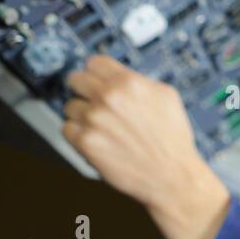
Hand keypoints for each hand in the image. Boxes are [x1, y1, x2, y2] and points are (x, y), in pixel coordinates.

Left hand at [63, 55, 229, 238]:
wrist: (172, 176)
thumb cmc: (172, 139)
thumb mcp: (166, 96)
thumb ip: (139, 80)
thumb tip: (118, 73)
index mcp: (129, 82)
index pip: (94, 62)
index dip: (97, 73)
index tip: (97, 81)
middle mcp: (109, 98)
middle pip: (75, 80)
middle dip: (84, 91)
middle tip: (94, 103)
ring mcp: (95, 120)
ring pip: (69, 106)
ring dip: (81, 115)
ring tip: (102, 127)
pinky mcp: (86, 142)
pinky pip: (67, 129)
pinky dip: (78, 135)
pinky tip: (98, 140)